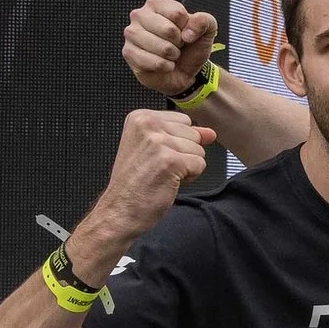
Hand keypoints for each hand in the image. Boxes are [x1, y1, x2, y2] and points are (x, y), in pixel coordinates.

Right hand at [90, 111, 212, 238]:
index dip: (177, 142)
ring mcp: (159, 142)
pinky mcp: (170, 160)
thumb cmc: (133, 184)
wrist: (119, 210)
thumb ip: (184, 136)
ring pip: (199, 150)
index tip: (155, 155)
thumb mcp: (155, 149)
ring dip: (186, 167)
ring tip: (161, 175)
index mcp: (141, 117)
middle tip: (158, 167)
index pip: (184, 121)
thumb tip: (209, 132)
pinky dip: (189, 177)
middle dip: (184, 154)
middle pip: (194, 134)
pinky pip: (200, 165)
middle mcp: (148, 125)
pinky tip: (168, 182)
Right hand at [123, 0, 219, 98]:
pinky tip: (164, 64)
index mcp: (157, 4)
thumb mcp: (206, 31)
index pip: (177, 14)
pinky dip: (165, 66)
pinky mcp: (128, 52)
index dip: (187, 27)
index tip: (184, 32)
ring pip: (161, 47)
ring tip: (170, 54)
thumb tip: (188, 32)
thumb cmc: (190, 47)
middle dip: (179, 43)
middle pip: (168, 30)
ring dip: (172, 55)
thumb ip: (204, 21)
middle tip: (177, 45)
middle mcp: (140, 15)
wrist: (183, 71)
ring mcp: (132, 33)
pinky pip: (152, 62)